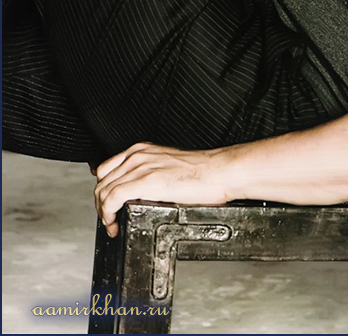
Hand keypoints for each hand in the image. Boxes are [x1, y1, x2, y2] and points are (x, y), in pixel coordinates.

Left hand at [94, 142, 232, 236]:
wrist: (218, 171)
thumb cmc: (202, 172)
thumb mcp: (168, 165)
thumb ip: (151, 172)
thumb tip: (143, 191)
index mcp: (142, 150)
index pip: (107, 169)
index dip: (103, 191)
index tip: (108, 206)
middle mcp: (137, 155)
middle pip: (101, 182)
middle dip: (100, 205)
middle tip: (109, 220)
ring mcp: (140, 167)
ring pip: (103, 191)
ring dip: (103, 213)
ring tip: (112, 225)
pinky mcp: (145, 181)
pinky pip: (112, 199)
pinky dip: (108, 215)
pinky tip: (115, 225)